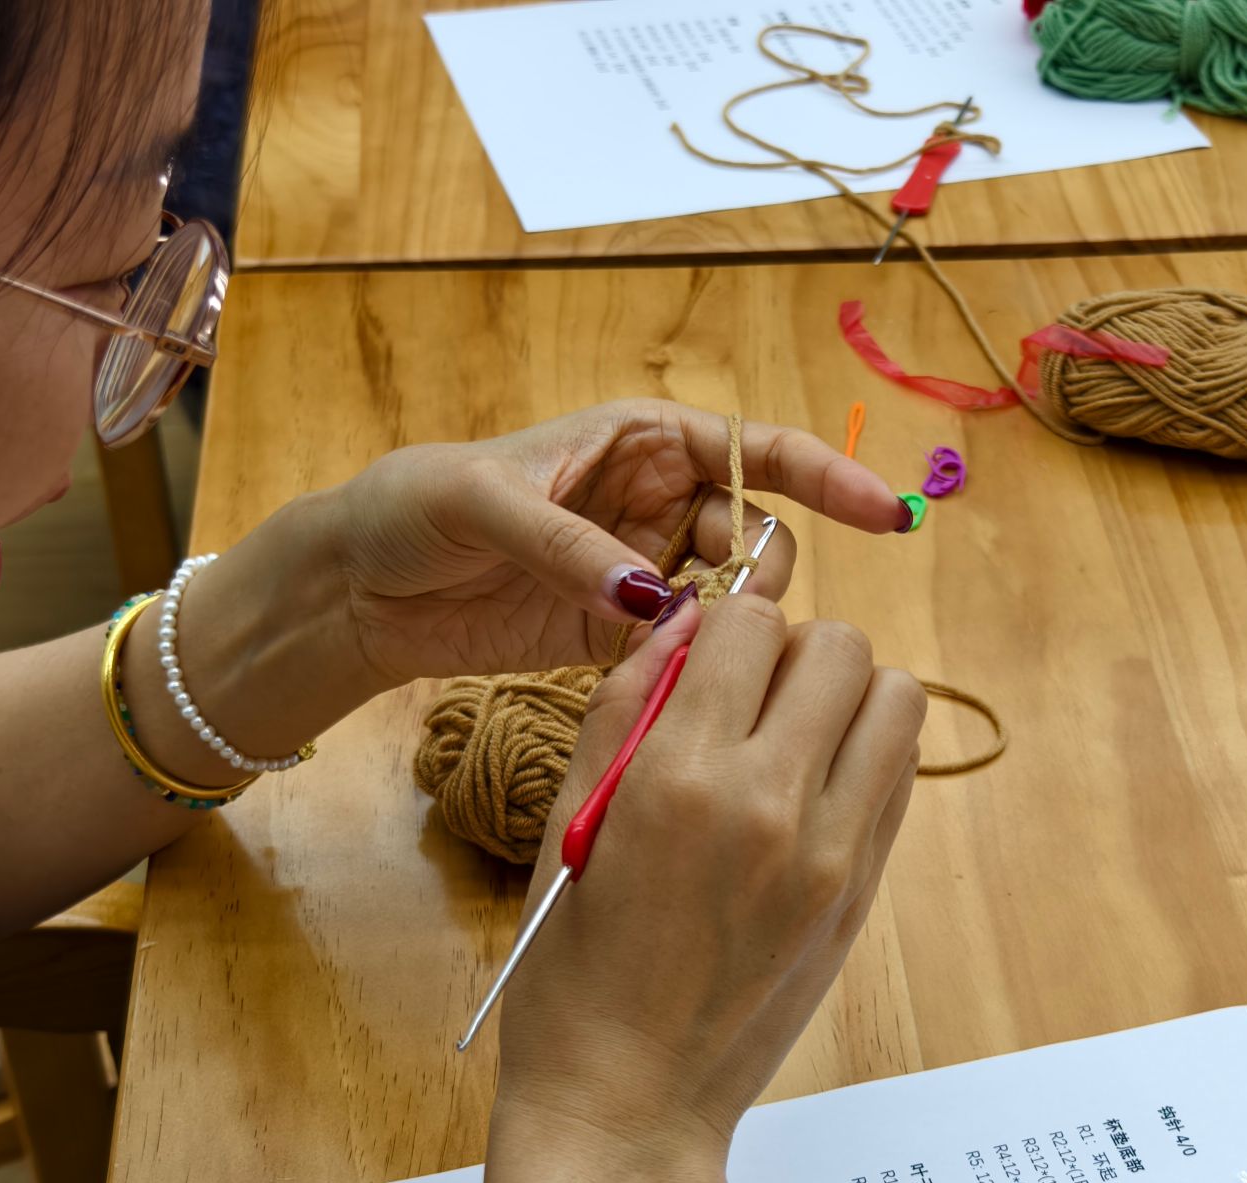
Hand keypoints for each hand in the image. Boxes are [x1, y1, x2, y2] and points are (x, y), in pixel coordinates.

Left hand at [284, 398, 904, 689]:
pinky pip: (689, 647)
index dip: (828, 477)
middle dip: (763, 570)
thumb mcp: (483, 503)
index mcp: (641, 439)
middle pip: (758, 533)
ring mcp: (644, 569)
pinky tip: (672, 679)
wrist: (361, 588)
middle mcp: (657, 499)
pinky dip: (693, 665)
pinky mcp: (622, 633)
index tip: (886, 515)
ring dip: (729, 625)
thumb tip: (651, 596)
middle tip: (732, 610)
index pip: (759, 450)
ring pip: (732, 597)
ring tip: (684, 646)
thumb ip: (572, 545)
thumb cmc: (414, 508)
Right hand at [482, 595, 925, 1182]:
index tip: (705, 660)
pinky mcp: (864, 893)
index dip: (725, 625)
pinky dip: (867, 756)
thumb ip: (624, 706)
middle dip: (793, 652)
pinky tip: (809, 793)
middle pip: (840, 645)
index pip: (749, 622)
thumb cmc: (571, 975)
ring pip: (896, 699)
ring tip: (789, 742)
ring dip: (847, 698)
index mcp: (680, 779)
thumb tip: (681, 620)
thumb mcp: (568, 826)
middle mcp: (772, 804)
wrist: (631, 1104)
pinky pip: (901, 774)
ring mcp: (833, 853)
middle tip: (748, 701)